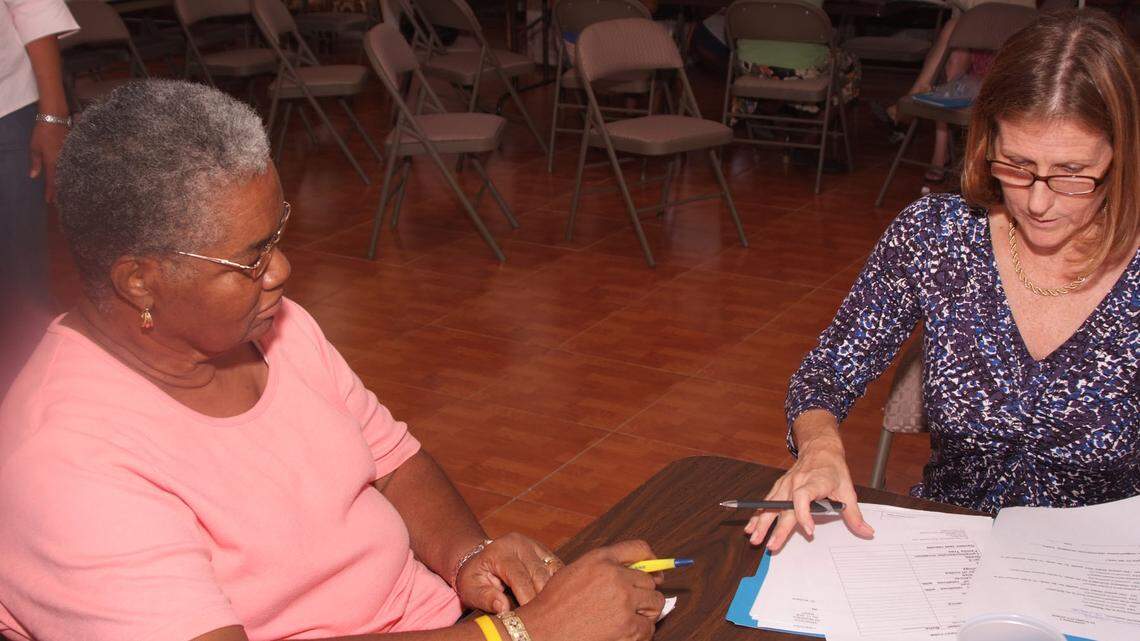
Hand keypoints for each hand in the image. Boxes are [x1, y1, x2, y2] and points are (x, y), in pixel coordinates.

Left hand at [28, 120, 67, 203]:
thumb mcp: (34, 148)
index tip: (49, 201)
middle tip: (59, 201)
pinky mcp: (74, 153)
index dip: (50, 192)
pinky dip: (71, 174)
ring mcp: (70, 158)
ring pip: (68, 174)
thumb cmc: (42, 133)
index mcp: (52, 162)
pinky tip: (72, 178)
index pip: (51, 181)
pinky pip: (73, 167)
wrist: (56, 119)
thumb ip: (35, 163)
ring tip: (66, 192)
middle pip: (62, 180)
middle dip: (59, 191)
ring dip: (66, 183)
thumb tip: (33, 177)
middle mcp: (63, 162)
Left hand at [455, 533, 561, 613]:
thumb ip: (485, 598)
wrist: (480, 560)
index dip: (527, 598)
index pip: (519, 577)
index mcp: (500, 551)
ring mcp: (534, 545)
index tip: (530, 617)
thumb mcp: (470, 589)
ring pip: (552, 570)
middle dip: (541, 597)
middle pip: (539, 573)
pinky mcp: (545, 551)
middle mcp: (520, 544)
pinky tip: (553, 599)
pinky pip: (557, 568)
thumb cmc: (475, 577)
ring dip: (551, 591)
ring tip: (549, 610)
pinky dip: (556, 584)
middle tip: (542, 617)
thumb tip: (503, 608)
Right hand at [517, 540, 665, 640]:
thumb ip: (603, 567)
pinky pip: (649, 628)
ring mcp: (623, 600)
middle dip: (644, 594)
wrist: (543, 631)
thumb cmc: (554, 605)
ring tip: (628, 619)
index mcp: (600, 559)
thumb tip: (636, 573)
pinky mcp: (628, 625)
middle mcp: (615, 575)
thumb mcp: (575, 572)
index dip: (652, 560)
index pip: (639, 548)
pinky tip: (624, 633)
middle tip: (633, 605)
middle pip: (650, 581)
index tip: (655, 571)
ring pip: (655, 603)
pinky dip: (641, 633)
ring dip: (646, 613)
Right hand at [745, 439, 872, 550]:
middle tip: (772, 545)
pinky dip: (758, 514)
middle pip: (785, 507)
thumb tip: (867, 532)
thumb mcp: (848, 490)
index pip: (805, 496)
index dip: (805, 514)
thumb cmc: (833, 469)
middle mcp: (797, 483)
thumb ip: (854, 514)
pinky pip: (767, 502)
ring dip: (762, 522)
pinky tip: (752, 526)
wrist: (819, 449)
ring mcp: (786, 485)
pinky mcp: (779, 487)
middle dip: (777, 528)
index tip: (810, 530)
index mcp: (815, 482)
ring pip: (771, 505)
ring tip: (755, 538)